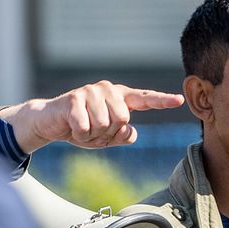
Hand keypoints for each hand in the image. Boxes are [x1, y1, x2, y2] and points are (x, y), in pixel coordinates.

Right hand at [0, 81, 183, 152]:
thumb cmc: (80, 128)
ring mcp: (91, 92)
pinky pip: (86, 127)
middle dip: (108, 134)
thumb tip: (131, 133)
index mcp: (119, 98)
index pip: (144, 99)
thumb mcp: (105, 137)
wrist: (49, 122)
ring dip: (92, 135)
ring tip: (81, 128)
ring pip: (104, 125)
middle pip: (123, 119)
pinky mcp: (74, 99)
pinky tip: (71, 128)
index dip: (161, 101)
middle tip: (93, 132)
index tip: (178, 100)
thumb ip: (122, 136)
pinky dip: (79, 135)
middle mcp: (107, 90)